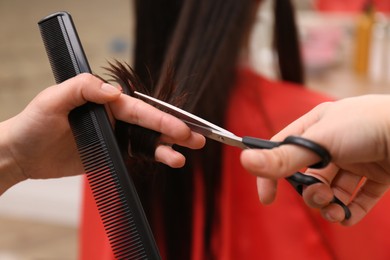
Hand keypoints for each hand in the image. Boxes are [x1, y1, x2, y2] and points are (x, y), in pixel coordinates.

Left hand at [0, 74, 204, 192]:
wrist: (21, 154)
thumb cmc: (32, 124)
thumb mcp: (53, 100)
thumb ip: (83, 89)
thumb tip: (116, 92)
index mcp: (104, 102)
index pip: (140, 109)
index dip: (162, 119)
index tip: (180, 128)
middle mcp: (113, 118)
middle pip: (151, 123)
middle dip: (175, 131)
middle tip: (198, 139)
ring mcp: (113, 136)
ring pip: (147, 140)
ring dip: (167, 147)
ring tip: (185, 155)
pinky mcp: (110, 153)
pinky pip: (136, 154)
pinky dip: (153, 157)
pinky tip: (167, 160)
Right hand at [240, 95, 389, 224]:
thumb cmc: (367, 126)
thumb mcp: (319, 141)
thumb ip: (283, 157)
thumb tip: (246, 161)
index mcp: (316, 127)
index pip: (283, 151)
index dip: (273, 174)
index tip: (267, 198)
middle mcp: (334, 143)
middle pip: (308, 175)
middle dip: (309, 192)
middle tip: (317, 196)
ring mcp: (356, 159)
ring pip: (331, 188)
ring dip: (328, 204)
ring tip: (335, 208)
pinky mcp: (377, 174)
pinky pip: (356, 197)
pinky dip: (350, 210)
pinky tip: (348, 216)